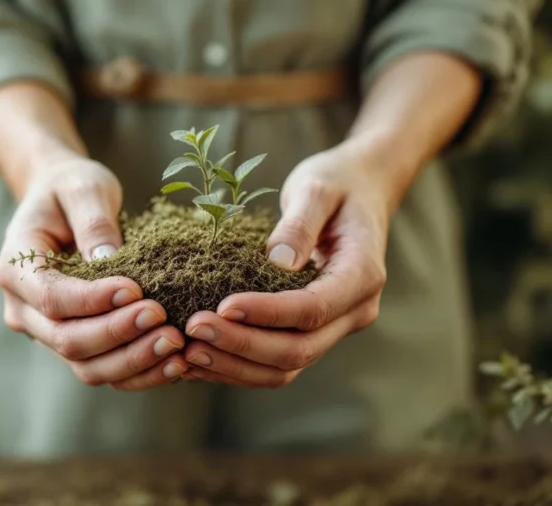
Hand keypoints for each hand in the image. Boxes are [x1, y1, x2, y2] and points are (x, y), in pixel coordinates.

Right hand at [0, 153, 187, 390]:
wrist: (61, 201)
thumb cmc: (70, 188)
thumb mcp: (83, 188)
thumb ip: (93, 221)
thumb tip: (110, 261)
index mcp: (15, 268)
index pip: (51, 298)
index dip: (93, 301)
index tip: (136, 289)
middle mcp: (23, 309)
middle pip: (67, 341)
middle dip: (118, 334)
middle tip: (162, 318)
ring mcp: (45, 332)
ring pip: (86, 366)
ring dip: (132, 361)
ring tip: (175, 343)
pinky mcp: (73, 343)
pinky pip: (104, 369)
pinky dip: (139, 372)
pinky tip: (174, 361)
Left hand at [182, 141, 393, 386]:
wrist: (361, 191)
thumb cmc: (337, 184)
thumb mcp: (317, 188)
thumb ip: (300, 222)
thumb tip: (278, 260)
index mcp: (363, 275)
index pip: (313, 309)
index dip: (267, 313)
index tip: (222, 305)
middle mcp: (355, 311)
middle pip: (298, 349)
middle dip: (242, 345)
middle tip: (193, 328)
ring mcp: (336, 327)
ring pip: (286, 367)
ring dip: (235, 365)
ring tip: (188, 351)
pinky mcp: (313, 332)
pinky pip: (276, 363)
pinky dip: (238, 366)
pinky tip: (200, 356)